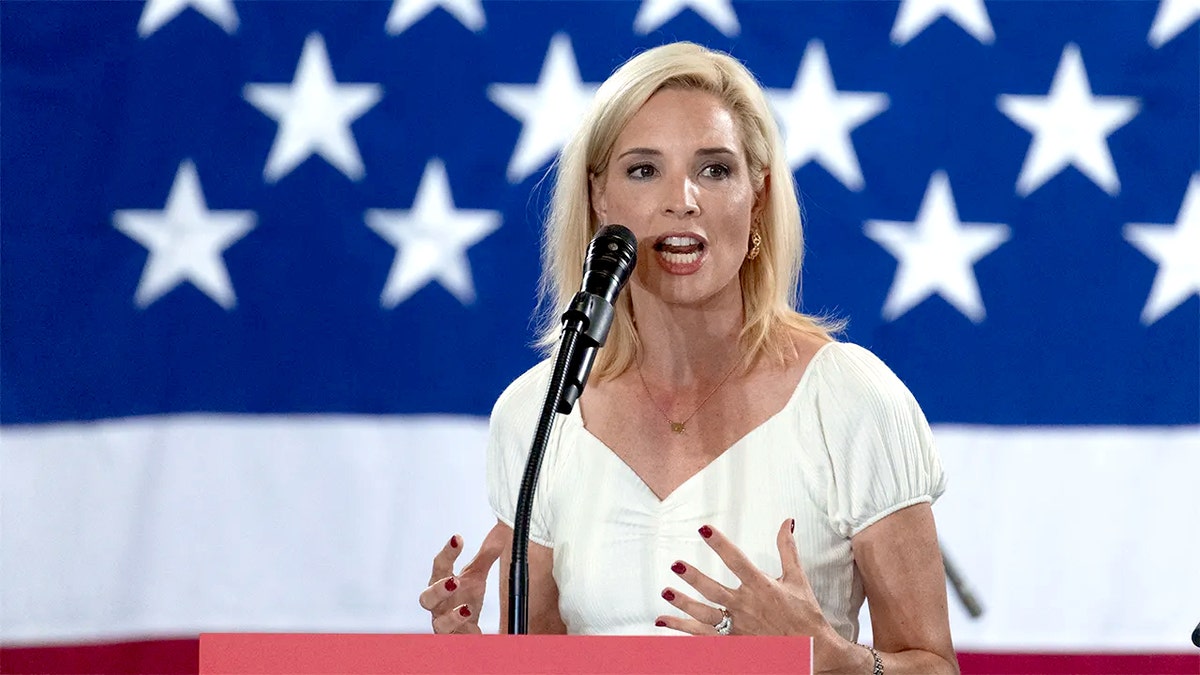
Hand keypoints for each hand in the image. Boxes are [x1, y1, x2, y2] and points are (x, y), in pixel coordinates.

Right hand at [419, 523, 505, 633]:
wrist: (467, 630)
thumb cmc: (465, 599)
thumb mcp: (477, 575)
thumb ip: (486, 555)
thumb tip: (501, 529)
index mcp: (442, 584)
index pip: (440, 566)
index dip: (447, 552)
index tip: (458, 538)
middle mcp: (439, 605)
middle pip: (427, 598)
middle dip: (439, 589)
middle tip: (454, 580)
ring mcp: (445, 625)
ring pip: (439, 624)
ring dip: (451, 616)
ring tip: (466, 608)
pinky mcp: (455, 640)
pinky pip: (455, 640)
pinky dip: (463, 633)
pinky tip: (473, 624)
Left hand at [656, 519, 841, 646]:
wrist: (813, 652)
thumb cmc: (805, 615)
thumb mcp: (797, 579)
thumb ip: (787, 549)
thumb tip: (787, 521)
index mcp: (762, 587)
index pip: (737, 561)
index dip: (720, 544)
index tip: (703, 529)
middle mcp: (747, 607)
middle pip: (715, 591)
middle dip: (694, 578)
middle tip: (676, 564)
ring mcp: (738, 628)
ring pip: (705, 616)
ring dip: (684, 605)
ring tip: (666, 592)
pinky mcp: (733, 644)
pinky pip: (703, 637)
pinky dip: (683, 629)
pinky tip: (664, 621)